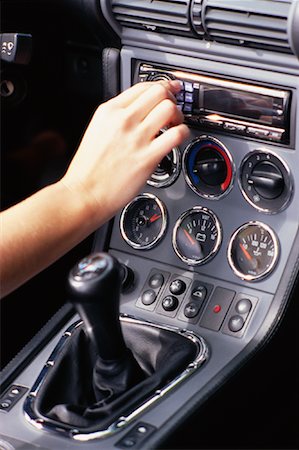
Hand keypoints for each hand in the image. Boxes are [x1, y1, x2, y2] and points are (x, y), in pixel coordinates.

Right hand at [61, 80, 188, 226]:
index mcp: (109, 111)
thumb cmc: (88, 170)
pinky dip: (183, 132)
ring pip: (169, 108)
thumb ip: (116, 119)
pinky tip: (179, 138)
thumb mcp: (96, 131)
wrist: (84, 193)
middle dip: (171, 98)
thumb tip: (137, 114)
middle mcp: (123, 120)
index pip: (142, 87)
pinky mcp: (148, 157)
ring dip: (178, 115)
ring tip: (175, 125)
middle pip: (159, 92)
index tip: (169, 89)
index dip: (161, 86)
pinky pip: (176, 134)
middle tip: (172, 110)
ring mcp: (136, 138)